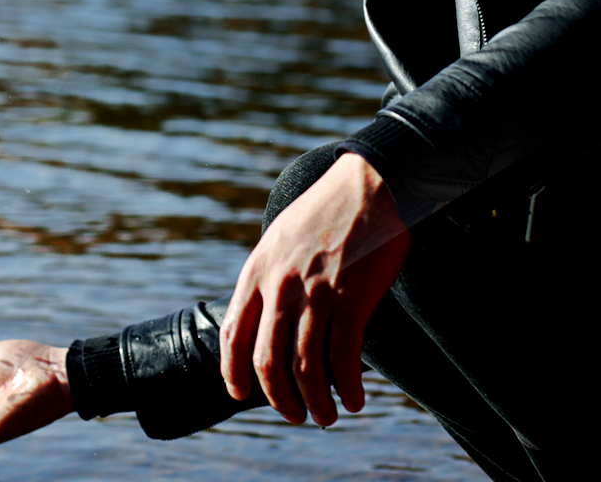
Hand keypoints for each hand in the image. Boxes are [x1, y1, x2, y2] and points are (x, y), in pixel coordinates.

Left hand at [220, 151, 408, 426]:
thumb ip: (268, 277)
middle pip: (267, 362)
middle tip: (296, 415)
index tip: (240, 393)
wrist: (368, 184)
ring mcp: (314, 295)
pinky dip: (348, 387)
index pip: (232, 334)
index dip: (233, 371)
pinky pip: (343, 359)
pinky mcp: (350, 300)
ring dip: (316, 402)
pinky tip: (355, 399)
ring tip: (328, 416)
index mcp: (256, 271)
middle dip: (279, 398)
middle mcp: (279, 287)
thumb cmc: (326, 212)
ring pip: (305, 368)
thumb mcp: (279, 239)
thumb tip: (265, 318)